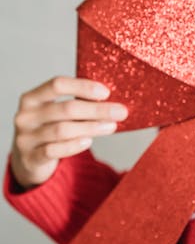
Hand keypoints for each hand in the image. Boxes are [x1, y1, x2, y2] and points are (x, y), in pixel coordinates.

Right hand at [10, 76, 127, 188]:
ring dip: (91, 127)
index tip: (106, 92)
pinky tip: (89, 141)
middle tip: (120, 112)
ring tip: (111, 126)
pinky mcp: (30, 158)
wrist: (29, 159)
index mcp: (32, 98)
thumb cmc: (50, 128)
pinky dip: (73, 145)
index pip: (57, 85)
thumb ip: (77, 103)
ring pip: (62, 130)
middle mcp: (26, 116)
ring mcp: (26, 138)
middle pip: (65, 109)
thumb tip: (110, 99)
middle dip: (96, 109)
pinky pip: (54, 150)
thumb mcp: (57, 112)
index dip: (83, 87)